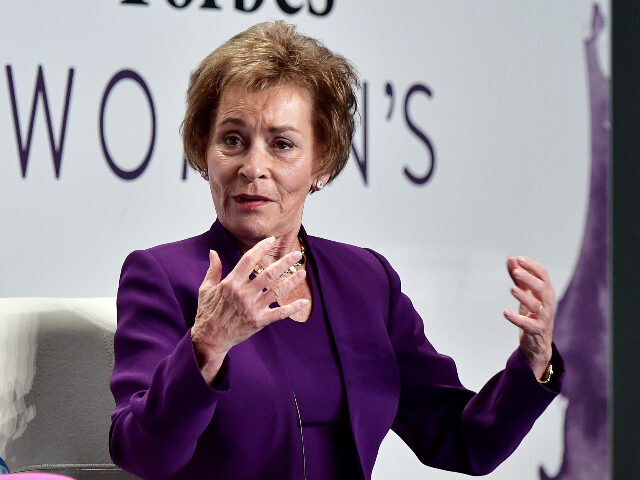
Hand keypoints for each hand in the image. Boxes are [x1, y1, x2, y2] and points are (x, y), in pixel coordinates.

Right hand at [191, 237, 308, 381]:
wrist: (209, 339)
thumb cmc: (207, 313)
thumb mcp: (206, 289)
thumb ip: (213, 270)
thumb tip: (213, 252)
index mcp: (231, 283)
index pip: (249, 259)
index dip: (262, 248)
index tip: (272, 240)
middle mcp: (243, 294)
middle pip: (269, 273)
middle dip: (285, 262)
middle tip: (297, 255)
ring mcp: (252, 308)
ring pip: (277, 291)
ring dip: (292, 281)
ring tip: (302, 272)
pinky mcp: (259, 321)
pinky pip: (279, 314)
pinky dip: (292, 308)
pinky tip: (304, 302)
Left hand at [503, 256, 554, 380]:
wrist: (538, 344)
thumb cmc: (533, 315)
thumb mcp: (526, 295)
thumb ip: (519, 278)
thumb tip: (511, 258)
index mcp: (546, 292)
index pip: (543, 275)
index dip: (532, 266)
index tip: (518, 259)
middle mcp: (547, 303)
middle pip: (542, 288)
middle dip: (529, 279)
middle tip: (515, 272)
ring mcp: (543, 318)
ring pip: (537, 305)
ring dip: (524, 296)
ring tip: (512, 289)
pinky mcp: (536, 330)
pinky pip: (527, 324)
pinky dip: (516, 318)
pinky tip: (505, 312)